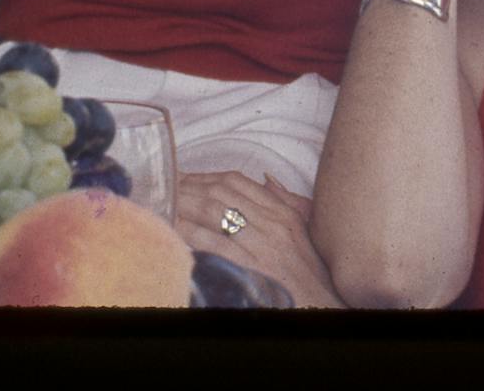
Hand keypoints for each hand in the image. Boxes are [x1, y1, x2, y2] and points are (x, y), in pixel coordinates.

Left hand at [174, 169, 341, 307]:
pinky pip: (211, 243)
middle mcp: (271, 223)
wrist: (321, 306)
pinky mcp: (248, 266)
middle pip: (221, 192)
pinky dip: (189, 232)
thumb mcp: (303, 230)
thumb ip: (285, 201)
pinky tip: (172, 228)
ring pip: (213, 212)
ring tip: (162, 201)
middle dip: (189, 186)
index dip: (207, 175)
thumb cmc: (309, 273)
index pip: (238, 182)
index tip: (185, 176)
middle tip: (165, 184)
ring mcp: (260, 244)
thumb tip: (267, 178)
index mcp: (282, 213)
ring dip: (183, 204)